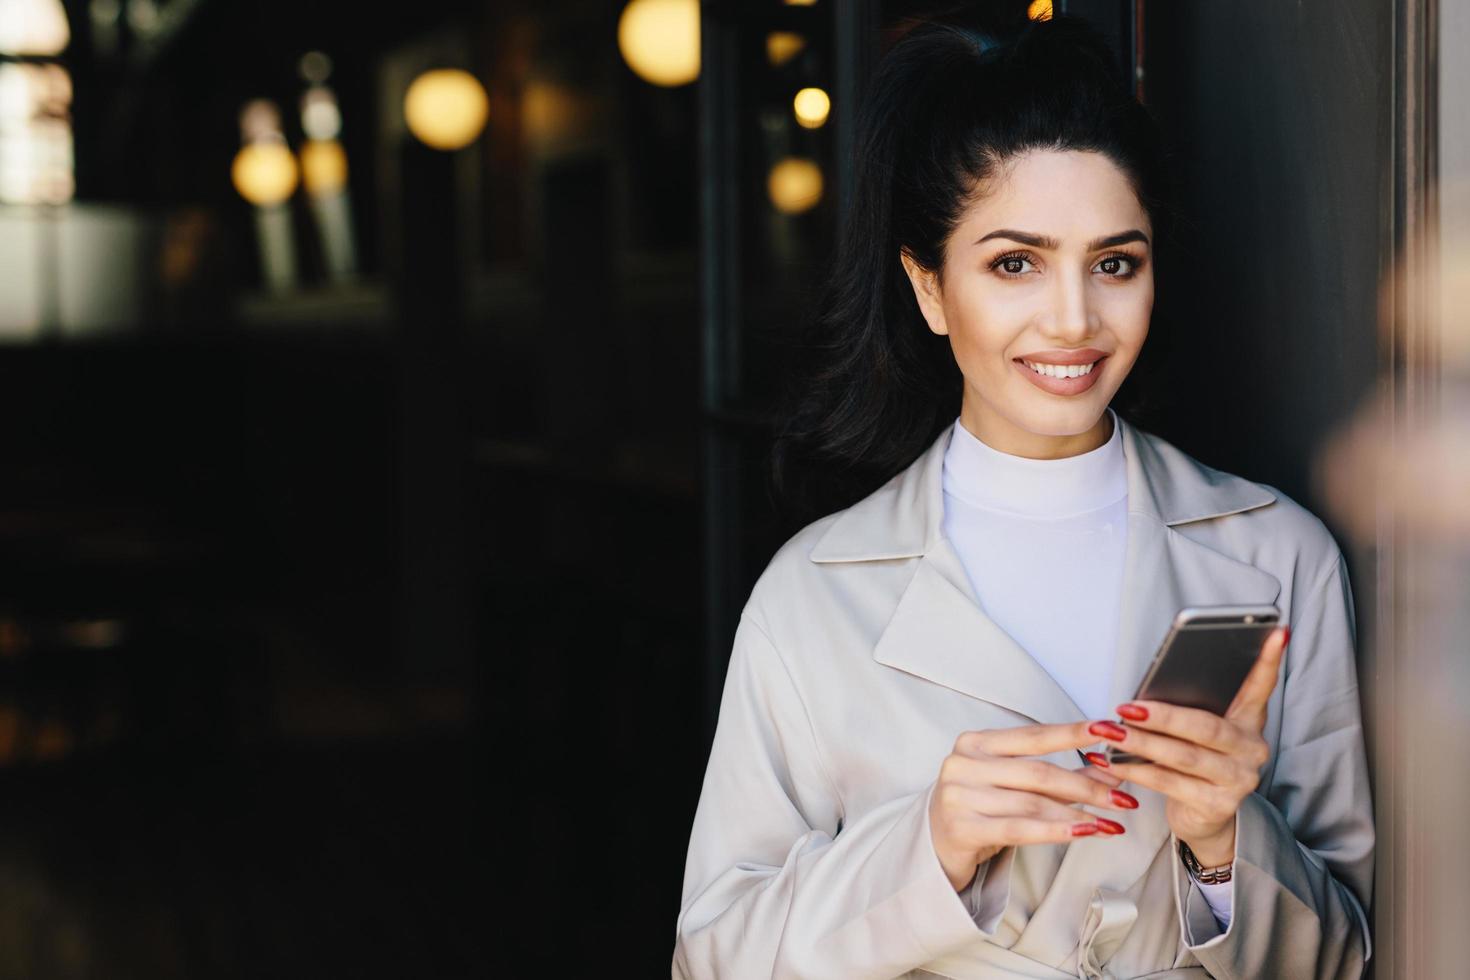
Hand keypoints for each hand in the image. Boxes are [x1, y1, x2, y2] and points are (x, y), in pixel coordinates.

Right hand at [929, 721, 1137, 891]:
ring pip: (1033, 803)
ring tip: (1110, 822)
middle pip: (1038, 772)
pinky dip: (1056, 831)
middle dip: (1086, 785)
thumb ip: (1048, 775)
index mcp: (975, 742)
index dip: (1072, 734)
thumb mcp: (1006, 783)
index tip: (1107, 731)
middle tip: (1122, 796)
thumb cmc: (977, 806)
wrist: (934, 843)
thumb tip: (1105, 772)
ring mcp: (959, 796)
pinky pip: (1019, 829)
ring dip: (1078, 813)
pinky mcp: (962, 828)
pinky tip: (1084, 832)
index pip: (1033, 736)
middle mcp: (963, 764)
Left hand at [1094, 625, 1289, 866]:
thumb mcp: (1198, 733)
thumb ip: (1189, 710)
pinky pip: (1170, 783)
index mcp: (1248, 721)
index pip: (1260, 686)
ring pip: (1183, 756)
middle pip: (1205, 726)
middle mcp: (1251, 749)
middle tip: (1125, 707)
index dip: (1268, 660)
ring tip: (1109, 733)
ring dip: (1141, 743)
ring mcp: (1239, 779)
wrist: (1204, 817)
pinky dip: (1138, 771)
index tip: (1276, 631)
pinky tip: (1114, 762)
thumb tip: (1147, 691)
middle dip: (1161, 716)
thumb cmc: (1195, 762)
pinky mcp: (1218, 804)